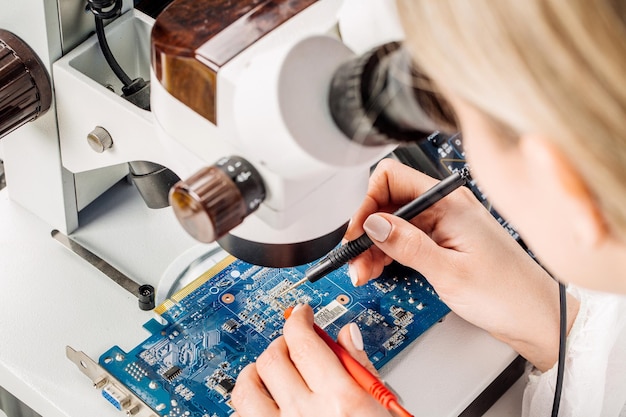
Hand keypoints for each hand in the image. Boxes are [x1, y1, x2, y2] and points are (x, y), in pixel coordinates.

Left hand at [231, 304, 390, 416]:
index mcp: (339, 400)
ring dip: (254, 373)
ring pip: (245, 390)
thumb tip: (346, 337)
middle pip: (272, 358)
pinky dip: (247, 410)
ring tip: (266, 371)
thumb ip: (361, 370)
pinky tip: (263, 408)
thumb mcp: (384, 409)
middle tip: (291, 342)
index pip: (304, 340)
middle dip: (280, 342)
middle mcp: (305, 416)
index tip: (300, 315)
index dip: (299, 319)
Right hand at [346, 159, 577, 370]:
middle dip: (367, 230)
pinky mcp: (444, 242)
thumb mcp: (450, 272)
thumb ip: (408, 245)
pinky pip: (406, 238)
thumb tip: (373, 224)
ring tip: (364, 272)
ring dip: (374, 246)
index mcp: (450, 202)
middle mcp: (446, 207)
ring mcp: (445, 224)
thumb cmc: (508, 294)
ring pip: (394, 222)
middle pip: (389, 202)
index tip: (357, 234)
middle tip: (356, 260)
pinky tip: (378, 269)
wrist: (537, 317)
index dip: (368, 203)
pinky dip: (388, 253)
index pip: (392, 179)